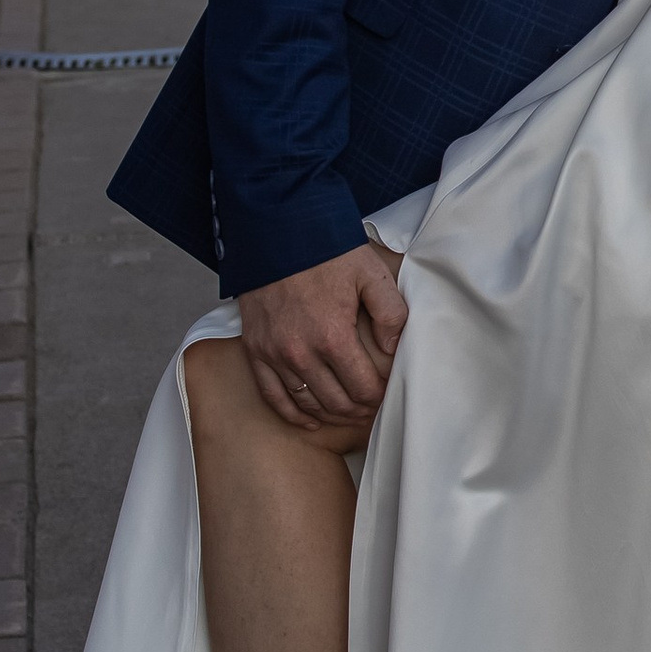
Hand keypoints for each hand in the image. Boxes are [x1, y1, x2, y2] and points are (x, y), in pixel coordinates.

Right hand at [238, 239, 407, 441]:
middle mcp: (301, 353)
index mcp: (333, 337)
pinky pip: (273, 395)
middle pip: (337, 402)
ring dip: (331, 413)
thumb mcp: (371, 273)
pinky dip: (292, 413)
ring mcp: (275, 354)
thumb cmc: (327, 251)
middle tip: (371, 406)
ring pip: (307, 403)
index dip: (378, 396)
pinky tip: (310, 420)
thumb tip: (394, 348)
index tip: (386, 393)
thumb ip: (391, 312)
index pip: (362, 388)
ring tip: (348, 412)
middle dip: (358, 409)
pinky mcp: (256, 350)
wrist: (276, 231)